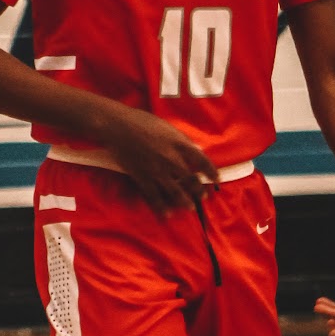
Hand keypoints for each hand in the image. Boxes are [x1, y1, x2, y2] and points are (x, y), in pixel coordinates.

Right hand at [102, 107, 219, 211]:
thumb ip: (180, 141)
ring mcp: (156, 170)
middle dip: (198, 190)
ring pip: (175, 191)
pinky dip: (161, 207)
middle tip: (203, 197)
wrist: (118, 126)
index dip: (211, 171)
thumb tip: (192, 150)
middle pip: (190, 179)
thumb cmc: (142, 121)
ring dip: (184, 201)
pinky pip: (153, 196)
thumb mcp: (167, 127)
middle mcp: (171, 159)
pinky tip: (167, 214)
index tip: (216, 180)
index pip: (202, 160)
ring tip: (190, 207)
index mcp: (179, 144)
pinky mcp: (142, 177)